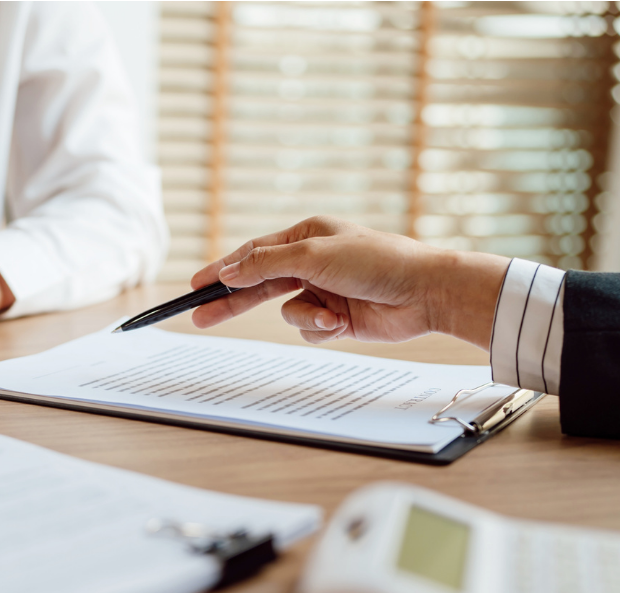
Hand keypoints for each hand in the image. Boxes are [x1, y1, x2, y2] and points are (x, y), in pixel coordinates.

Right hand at [189, 216, 509, 349]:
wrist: (424, 293)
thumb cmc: (376, 262)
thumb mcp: (314, 255)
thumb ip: (266, 264)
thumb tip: (229, 270)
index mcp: (305, 235)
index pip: (252, 253)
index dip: (222, 269)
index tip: (194, 285)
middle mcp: (311, 262)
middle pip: (259, 285)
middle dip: (233, 303)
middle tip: (199, 317)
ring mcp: (323, 291)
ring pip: (287, 313)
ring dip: (306, 318)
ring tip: (332, 316)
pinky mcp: (336, 318)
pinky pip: (308, 330)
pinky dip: (322, 329)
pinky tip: (343, 323)